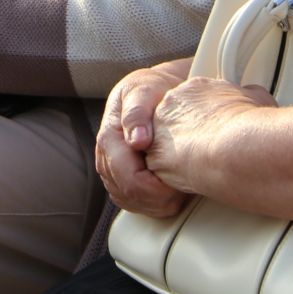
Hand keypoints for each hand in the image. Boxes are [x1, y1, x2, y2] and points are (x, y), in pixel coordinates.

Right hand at [96, 60, 191, 216]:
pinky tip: (170, 193)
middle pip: (129, 194)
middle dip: (159, 198)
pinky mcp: (119, 178)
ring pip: (130, 202)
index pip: (129, 179)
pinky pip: (132, 202)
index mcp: (110, 137)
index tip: (181, 181)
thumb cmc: (150, 90)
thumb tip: (136, 141)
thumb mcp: (144, 91)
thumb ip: (137, 113)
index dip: (156, 188)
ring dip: (157, 203)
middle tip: (186, 187)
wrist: (151, 92)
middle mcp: (106, 156)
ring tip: (181, 189)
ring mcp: (111, 169)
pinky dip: (152, 204)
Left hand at [141, 76, 276, 200]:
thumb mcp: (258, 98)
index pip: (193, 104)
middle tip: (208, 154)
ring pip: (165, 145)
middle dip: (190, 138)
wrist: (235, 148)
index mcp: (194, 89)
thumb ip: (250, 95)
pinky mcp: (156, 156)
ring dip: (180, 157)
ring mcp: (160, 130)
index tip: (217, 135)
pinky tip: (194, 180)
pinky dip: (175, 177)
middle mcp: (172, 104)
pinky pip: (161, 168)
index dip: (206, 122)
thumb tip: (254, 95)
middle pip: (175, 122)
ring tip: (203, 169)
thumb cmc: (250, 125)